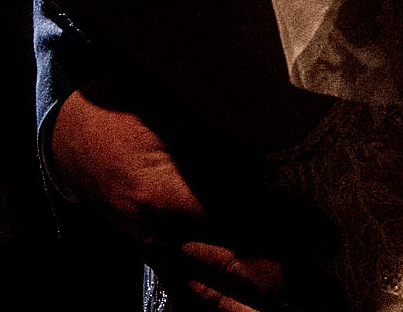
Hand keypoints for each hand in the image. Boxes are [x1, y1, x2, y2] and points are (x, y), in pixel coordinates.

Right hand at [49, 91, 328, 310]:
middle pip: (235, 270)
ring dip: (264, 310)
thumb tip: (274, 166)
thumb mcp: (172, 111)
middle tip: (332, 293)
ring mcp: (159, 257)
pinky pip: (195, 299)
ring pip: (217, 298)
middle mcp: (164, 237)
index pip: (242, 220)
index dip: (288, 232)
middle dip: (288, 286)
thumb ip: (221, 144)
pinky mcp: (157, 265)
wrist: (70, 141)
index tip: (327, 239)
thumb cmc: (124, 111)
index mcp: (168, 195)